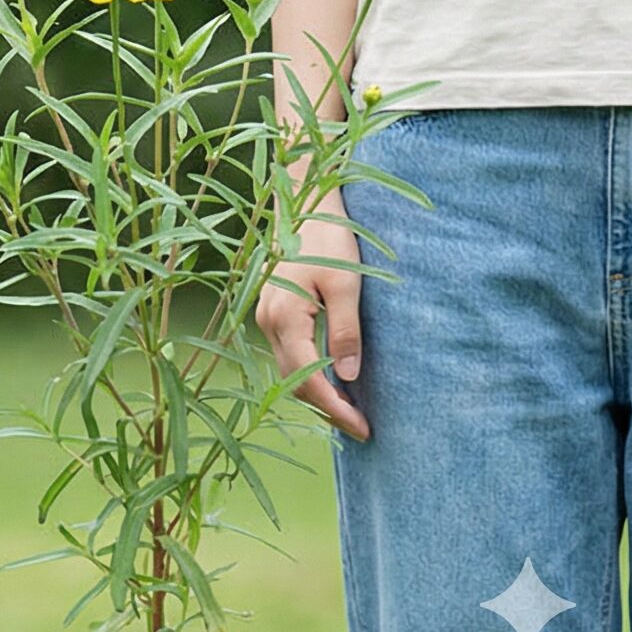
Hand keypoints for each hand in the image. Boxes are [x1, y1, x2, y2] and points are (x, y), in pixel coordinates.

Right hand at [254, 192, 370, 440]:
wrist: (301, 202)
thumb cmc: (326, 239)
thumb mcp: (345, 284)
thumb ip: (345, 332)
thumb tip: (348, 377)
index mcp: (284, 318)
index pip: (308, 380)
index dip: (336, 410)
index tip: (365, 429)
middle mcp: (267, 321)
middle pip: (293, 381)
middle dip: (327, 409)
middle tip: (362, 428)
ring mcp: (265, 315)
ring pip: (288, 369)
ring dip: (317, 393)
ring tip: (350, 409)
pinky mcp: (272, 309)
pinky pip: (288, 353)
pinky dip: (308, 372)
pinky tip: (331, 376)